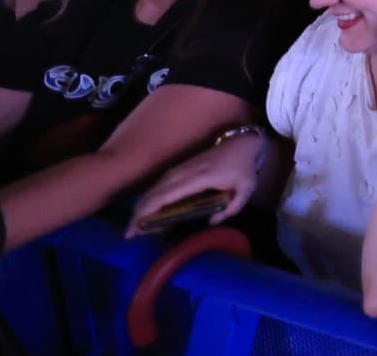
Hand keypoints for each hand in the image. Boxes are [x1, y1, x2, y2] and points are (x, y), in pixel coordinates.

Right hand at [126, 135, 260, 236]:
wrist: (241, 143)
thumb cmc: (243, 168)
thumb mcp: (246, 189)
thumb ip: (232, 208)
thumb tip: (211, 221)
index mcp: (199, 178)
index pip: (167, 195)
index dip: (150, 211)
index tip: (137, 227)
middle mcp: (184, 172)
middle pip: (155, 193)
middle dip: (140, 213)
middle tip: (130, 233)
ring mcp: (181, 168)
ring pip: (155, 188)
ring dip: (142, 206)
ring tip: (134, 225)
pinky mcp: (180, 168)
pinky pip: (160, 184)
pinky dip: (150, 197)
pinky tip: (145, 210)